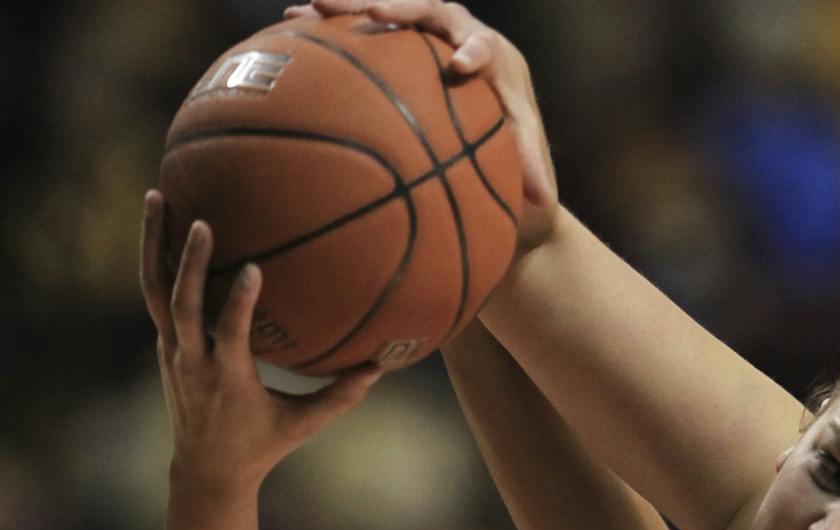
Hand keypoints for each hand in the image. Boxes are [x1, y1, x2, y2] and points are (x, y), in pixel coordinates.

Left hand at [140, 190, 381, 495]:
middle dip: (190, 262)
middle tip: (203, 221)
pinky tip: (164, 224)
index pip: (228, 334)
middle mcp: (191, 361)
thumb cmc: (262, 445)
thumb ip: (340, 396)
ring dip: (153, 243)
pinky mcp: (165, 344)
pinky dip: (158, 257)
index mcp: (226, 380)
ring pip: (154, 289)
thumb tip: (382, 366)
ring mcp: (172, 351)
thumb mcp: (303, 425)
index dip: (239, 302)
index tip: (254, 266)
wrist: (205, 470)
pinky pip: (156, 293)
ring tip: (156, 195)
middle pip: (179, 304)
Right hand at [285, 0, 557, 249]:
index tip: (461, 65)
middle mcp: (460, 37)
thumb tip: (545, 200)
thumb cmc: (515, 159)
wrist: (496, 150)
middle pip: (428, 10)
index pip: (484, 46)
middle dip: (397, 8)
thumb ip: (532, 173)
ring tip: (312, 5)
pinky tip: (293, 23)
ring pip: (388, 10)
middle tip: (371, 11)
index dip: (473, 51)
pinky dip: (333, 24)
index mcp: (495, 60)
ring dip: (352, 5)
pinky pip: (364, 28)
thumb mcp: (526, 168)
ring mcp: (425, 38)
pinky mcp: (399, 47)